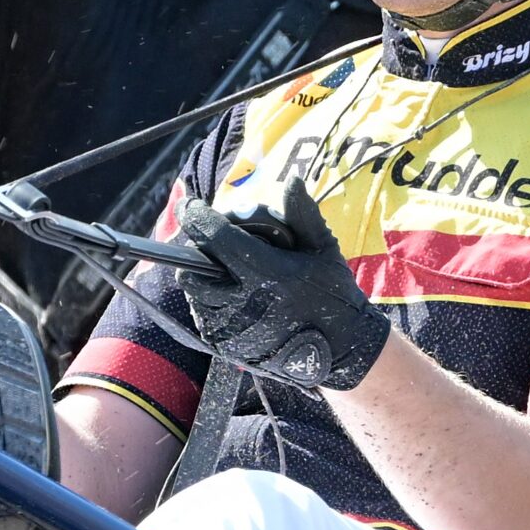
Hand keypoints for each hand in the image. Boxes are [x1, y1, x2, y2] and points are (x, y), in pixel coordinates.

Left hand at [167, 177, 388, 390]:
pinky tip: (231, 294)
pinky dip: (208, 300)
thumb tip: (291, 180)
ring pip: (193, 292)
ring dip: (201, 275)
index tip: (188, 205)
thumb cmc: (333, 294)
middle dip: (196, 249)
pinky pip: (201, 316)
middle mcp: (246, 303)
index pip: (216, 239)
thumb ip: (303, 214)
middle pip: (192, 268)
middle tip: (211, 242)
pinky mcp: (227, 347)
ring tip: (225, 269)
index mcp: (269, 274)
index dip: (196, 218)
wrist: (340, 350)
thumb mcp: (324, 249)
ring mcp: (233, 329)